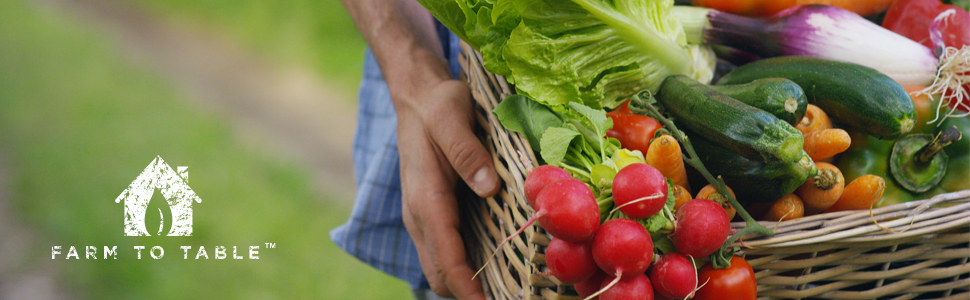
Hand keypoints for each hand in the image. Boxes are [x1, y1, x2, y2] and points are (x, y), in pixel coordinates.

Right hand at [396, 79, 499, 298]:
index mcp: (425, 197)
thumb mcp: (452, 116)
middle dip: (468, 294)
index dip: (466, 286)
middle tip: (510, 297)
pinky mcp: (434, 214)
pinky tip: (496, 266)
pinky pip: (446, 252)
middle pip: (439, 274)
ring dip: (467, 284)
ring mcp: (424, 217)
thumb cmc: (438, 105)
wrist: (418, 97)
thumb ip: (466, 151)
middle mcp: (420, 215)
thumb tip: (488, 186)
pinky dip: (465, 267)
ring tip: (507, 290)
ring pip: (440, 267)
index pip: (444, 256)